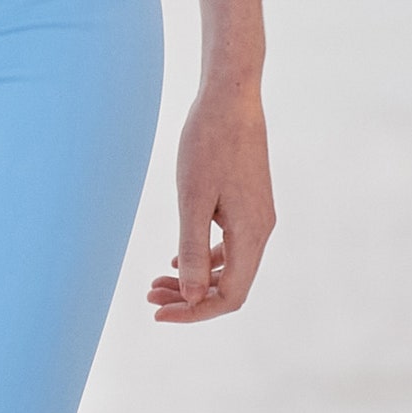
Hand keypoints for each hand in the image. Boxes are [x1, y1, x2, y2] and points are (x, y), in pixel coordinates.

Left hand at [147, 79, 273, 323]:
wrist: (230, 100)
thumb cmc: (208, 144)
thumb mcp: (193, 200)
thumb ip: (194, 249)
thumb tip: (192, 297)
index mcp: (251, 234)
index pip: (229, 296)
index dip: (194, 312)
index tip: (159, 312)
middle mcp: (261, 230)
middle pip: (230, 286)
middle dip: (190, 297)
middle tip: (150, 295)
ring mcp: (257, 217)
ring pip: (229, 266)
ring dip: (195, 279)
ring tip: (157, 280)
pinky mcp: (249, 204)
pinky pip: (230, 245)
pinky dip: (204, 257)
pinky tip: (177, 257)